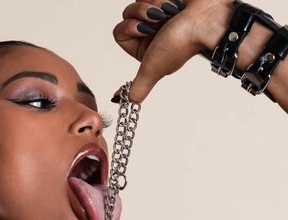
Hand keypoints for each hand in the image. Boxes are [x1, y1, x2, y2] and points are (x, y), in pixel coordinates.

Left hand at [113, 0, 234, 101]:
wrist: (206, 18)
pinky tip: (174, 3)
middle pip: (127, 14)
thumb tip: (125, 102)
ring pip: (138, 2)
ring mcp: (157, 13)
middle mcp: (149, 32)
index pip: (119, 33)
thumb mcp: (152, 70)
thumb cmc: (183, 43)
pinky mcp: (164, 0)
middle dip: (141, 15)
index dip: (130, 29)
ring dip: (153, 4)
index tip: (145, 32)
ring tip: (168, 12)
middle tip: (158, 22)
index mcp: (143, 48)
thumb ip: (138, 87)